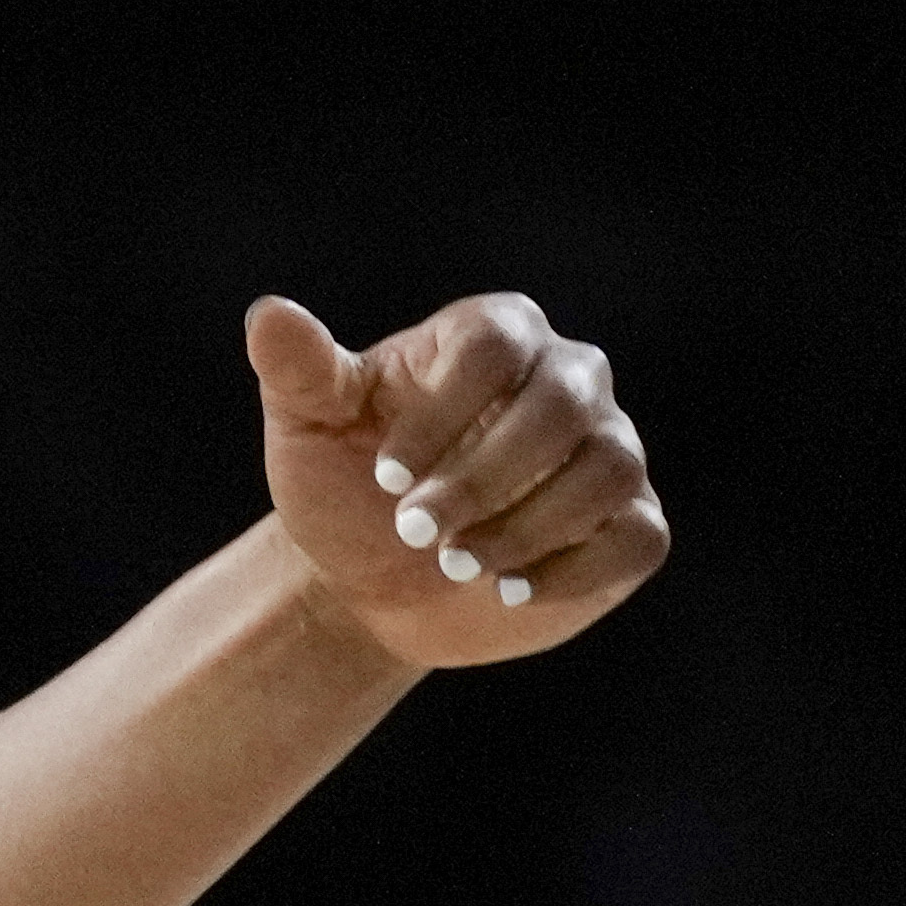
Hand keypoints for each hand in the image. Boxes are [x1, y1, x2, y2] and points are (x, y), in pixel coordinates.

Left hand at [248, 290, 666, 670]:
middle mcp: (570, 380)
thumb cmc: (343, 487)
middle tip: (413, 532)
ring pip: (608, 470)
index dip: (442, 414)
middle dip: (481, 479)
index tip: (385, 476)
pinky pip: (635, 536)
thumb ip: (298, 371)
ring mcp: (608, 449)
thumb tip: (270, 314)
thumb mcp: (309, 429)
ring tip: (457, 564)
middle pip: (561, 407)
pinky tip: (508, 591)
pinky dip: (572, 570)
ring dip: (526, 528)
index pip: (495, 346)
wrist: (372, 580)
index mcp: (497, 336)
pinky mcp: (628, 522)